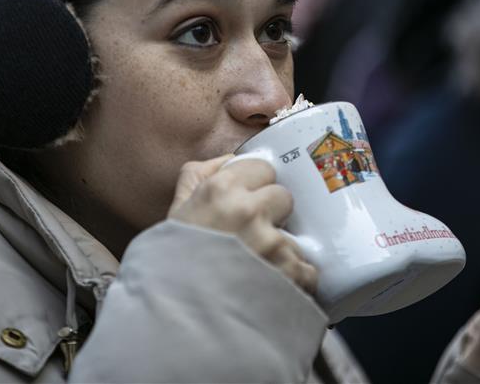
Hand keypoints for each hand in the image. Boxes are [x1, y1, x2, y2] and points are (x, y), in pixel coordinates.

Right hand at [167, 155, 318, 294]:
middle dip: (273, 215)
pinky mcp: (289, 276)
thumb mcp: (175, 211)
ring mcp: (271, 244)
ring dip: (281, 253)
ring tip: (258, 271)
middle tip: (253, 237)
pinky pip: (307, 270)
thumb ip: (197, 176)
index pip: (263, 168)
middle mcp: (249, 211)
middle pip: (285, 197)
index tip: (247, 203)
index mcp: (221, 190)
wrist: (175, 320)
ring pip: (294, 236)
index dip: (256, 186)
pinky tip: (272, 289)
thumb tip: (229, 158)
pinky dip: (294, 282)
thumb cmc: (172, 264)